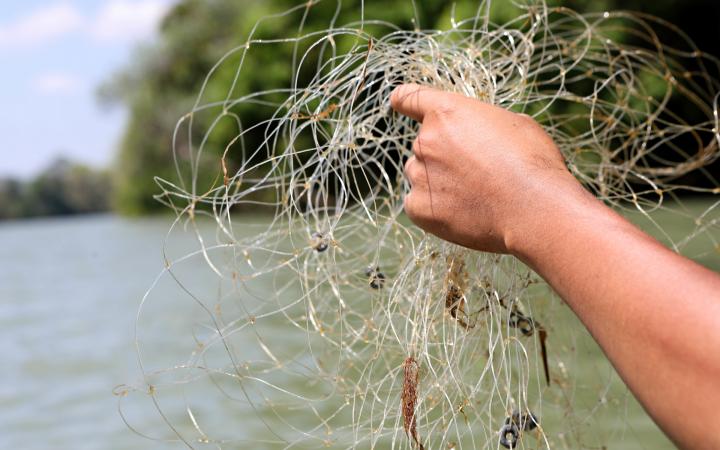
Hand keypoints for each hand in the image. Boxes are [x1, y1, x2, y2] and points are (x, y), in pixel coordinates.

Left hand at [390, 83, 584, 253]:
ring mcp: (420, 174)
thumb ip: (483, 125)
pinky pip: (418, 204)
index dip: (404, 100)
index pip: (411, 98)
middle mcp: (426, 140)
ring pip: (420, 175)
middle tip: (476, 173)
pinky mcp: (418, 207)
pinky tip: (463, 213)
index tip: (397, 102)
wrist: (534, 208)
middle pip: (424, 146)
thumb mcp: (514, 125)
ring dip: (437, 181)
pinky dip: (434, 209)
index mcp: (447, 112)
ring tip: (474, 195)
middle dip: (443, 156)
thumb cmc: (533, 164)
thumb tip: (479, 136)